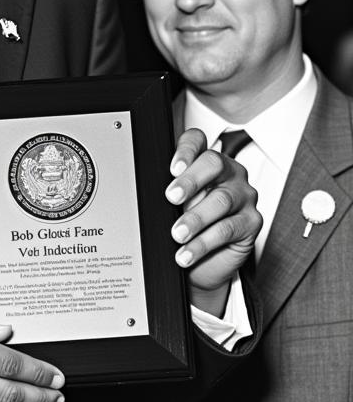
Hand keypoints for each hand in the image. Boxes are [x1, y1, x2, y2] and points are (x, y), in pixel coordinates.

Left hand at [165, 128, 261, 315]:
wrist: (205, 260)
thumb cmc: (188, 221)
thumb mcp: (176, 203)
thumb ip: (171, 191)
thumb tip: (149, 191)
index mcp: (206, 160)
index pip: (197, 141)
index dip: (185, 150)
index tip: (172, 168)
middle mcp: (229, 172)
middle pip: (213, 164)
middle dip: (190, 181)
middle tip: (171, 197)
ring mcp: (244, 195)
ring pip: (220, 200)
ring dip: (195, 219)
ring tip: (176, 234)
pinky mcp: (252, 221)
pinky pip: (227, 229)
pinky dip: (203, 242)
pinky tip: (187, 251)